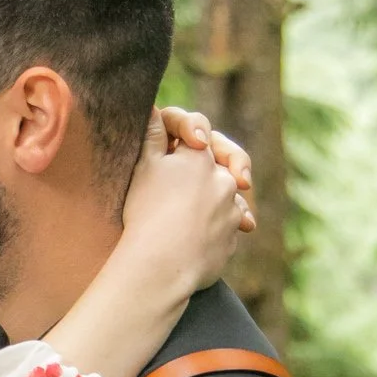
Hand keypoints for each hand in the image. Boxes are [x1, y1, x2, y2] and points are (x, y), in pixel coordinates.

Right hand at [121, 108, 250, 299]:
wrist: (161, 264)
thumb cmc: (146, 212)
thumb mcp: (143, 167)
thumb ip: (152, 135)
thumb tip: (154, 111)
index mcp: (200, 156)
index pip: (198, 128)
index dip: (185, 128)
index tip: (179, 140)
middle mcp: (224, 179)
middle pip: (224, 161)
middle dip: (219, 160)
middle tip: (201, 169)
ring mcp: (232, 210)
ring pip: (229, 195)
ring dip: (219, 197)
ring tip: (195, 212)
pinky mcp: (233, 238)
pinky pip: (229, 225)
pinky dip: (219, 225)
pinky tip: (201, 234)